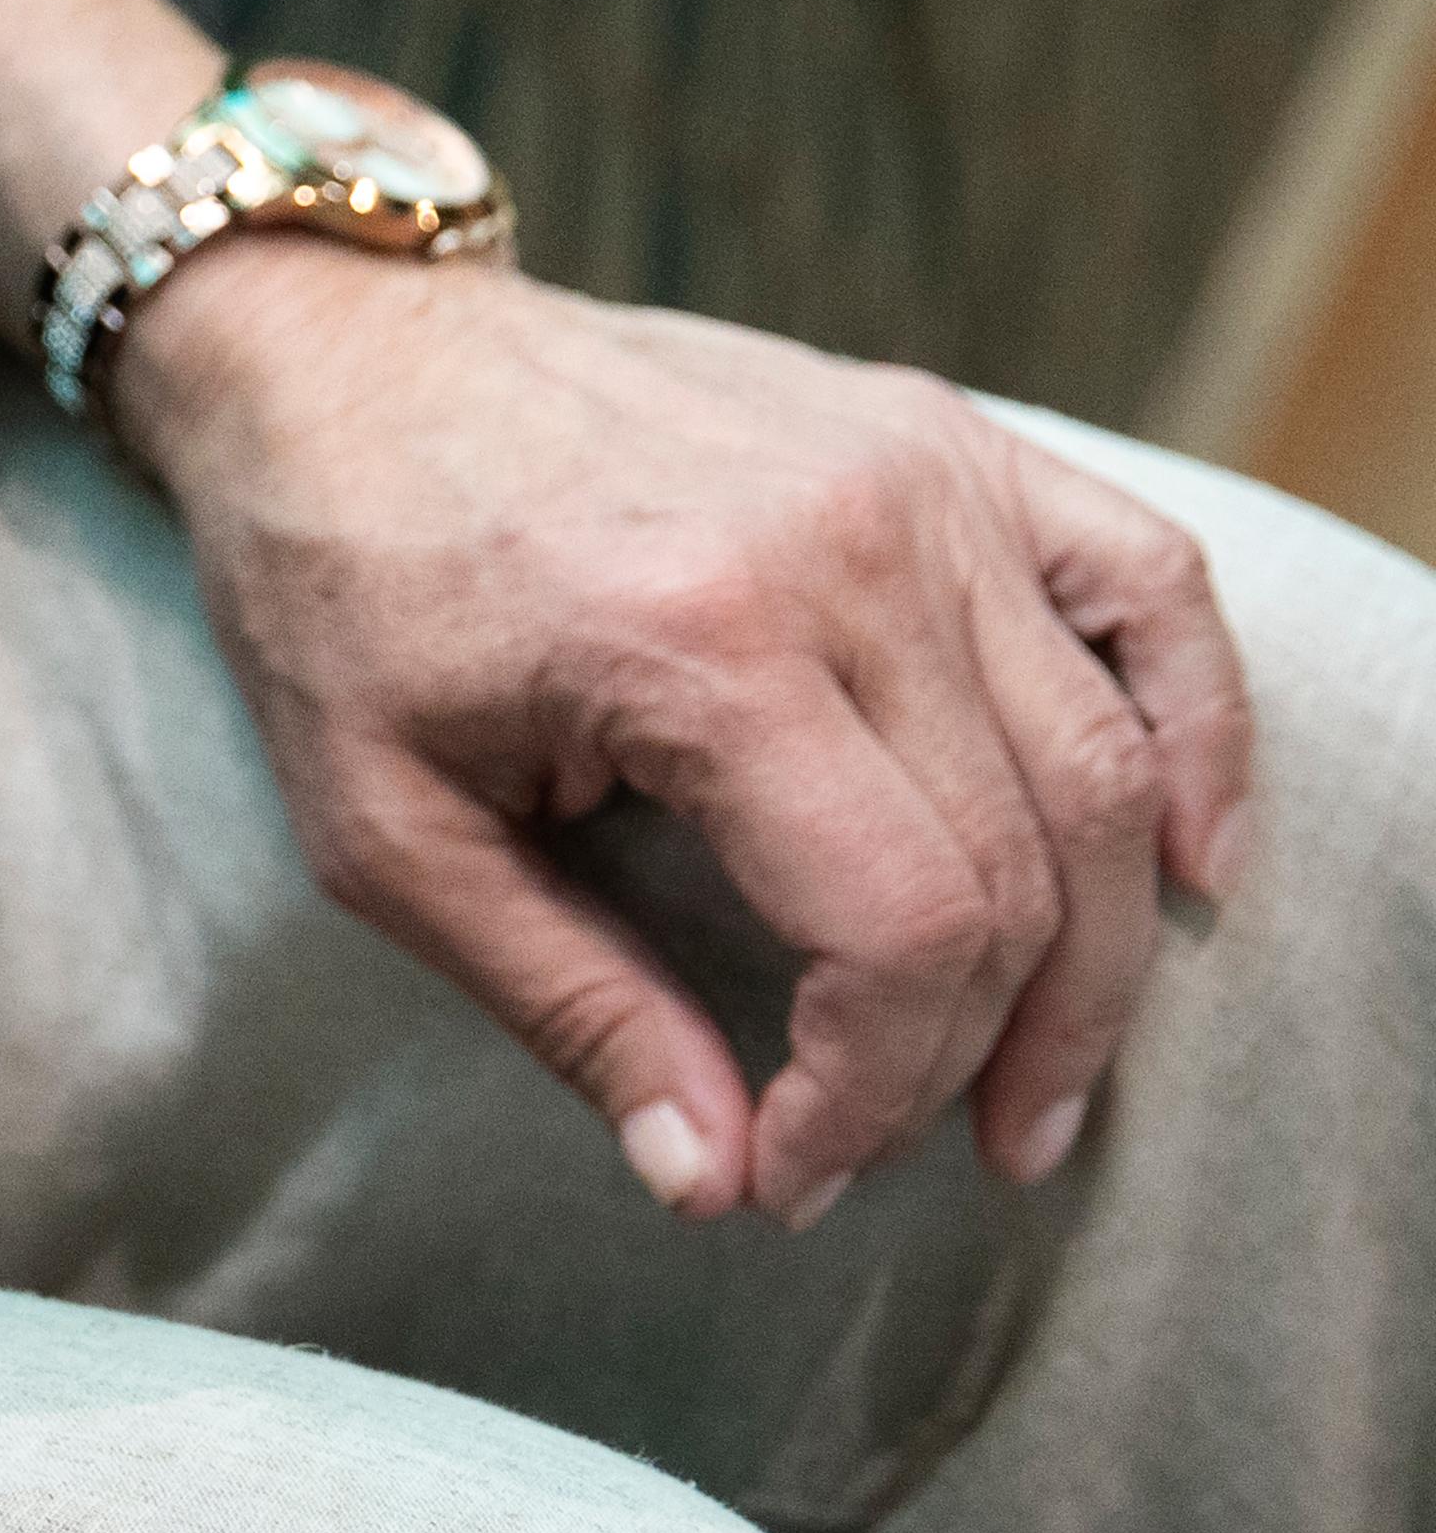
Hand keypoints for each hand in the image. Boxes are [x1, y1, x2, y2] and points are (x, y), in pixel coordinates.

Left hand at [121, 238, 1253, 1225]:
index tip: (790, 1169)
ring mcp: (913, 472)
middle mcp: (843, 544)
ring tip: (1034, 1083)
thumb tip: (708, 1177)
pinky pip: (1146, 584)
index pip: (901, 929)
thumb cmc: (333, 583)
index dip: (871, 1093)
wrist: (333, 356)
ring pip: (1100, 760)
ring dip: (1100, 952)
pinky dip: (1199, 728)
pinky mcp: (939, 432)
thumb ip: (563, 1003)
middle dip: (979, 1054)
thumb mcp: (384, 828)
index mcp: (695, 638)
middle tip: (904, 1153)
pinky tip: (1191, 863)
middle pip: (1023, 866)